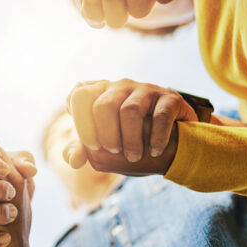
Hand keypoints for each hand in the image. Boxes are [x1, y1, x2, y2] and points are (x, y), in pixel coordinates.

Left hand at [66, 79, 196, 169]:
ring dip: (131, 140)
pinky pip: (160, 116)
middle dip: (106, 135)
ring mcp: (146, 90)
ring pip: (130, 110)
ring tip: (134, 157)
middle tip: (114, 152)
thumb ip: (83, 150)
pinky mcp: (171, 98)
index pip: (78, 96)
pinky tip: (155, 152)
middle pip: (103, 105)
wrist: (173, 142)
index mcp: (99, 94)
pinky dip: (156, 138)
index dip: (82, 124)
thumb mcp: (103, 147)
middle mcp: (120, 87)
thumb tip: (72, 160)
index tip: (92, 146)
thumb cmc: (129, 142)